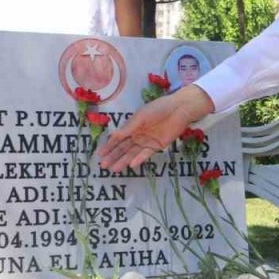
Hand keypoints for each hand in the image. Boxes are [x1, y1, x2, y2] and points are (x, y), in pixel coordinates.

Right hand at [98, 85, 215, 171]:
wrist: (179, 110)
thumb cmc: (158, 109)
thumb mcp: (141, 117)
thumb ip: (128, 128)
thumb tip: (113, 136)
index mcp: (132, 125)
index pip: (118, 138)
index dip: (109, 146)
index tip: (100, 154)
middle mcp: (138, 134)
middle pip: (123, 147)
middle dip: (113, 156)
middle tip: (103, 166)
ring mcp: (147, 141)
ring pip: (132, 153)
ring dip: (123, 160)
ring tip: (114, 169)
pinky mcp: (157, 146)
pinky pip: (146, 153)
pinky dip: (139, 159)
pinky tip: (131, 164)